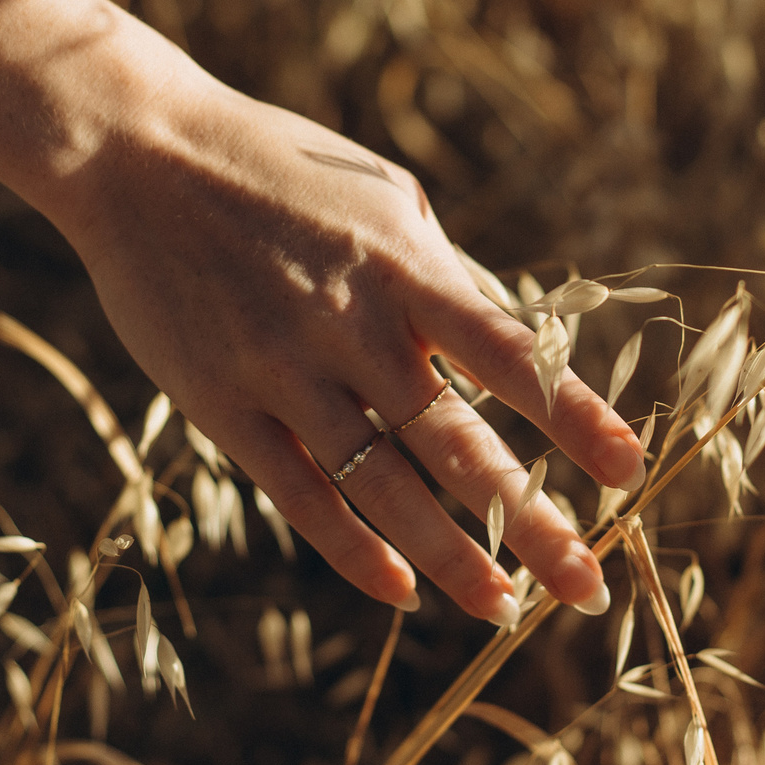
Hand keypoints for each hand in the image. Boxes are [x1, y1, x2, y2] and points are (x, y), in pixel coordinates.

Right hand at [46, 63, 639, 623]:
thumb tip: (515, 347)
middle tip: (587, 587)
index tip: (629, 468)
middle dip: (530, 522)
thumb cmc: (276, 167)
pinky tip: (400, 593)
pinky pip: (299, 496)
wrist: (136, 154)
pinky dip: (352, 550)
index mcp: (403, 267)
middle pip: (456, 443)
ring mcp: (283, 372)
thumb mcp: (383, 198)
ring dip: (449, 557)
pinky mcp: (223, 405)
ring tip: (503, 610)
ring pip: (382, 487)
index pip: (510, 355)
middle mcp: (351, 326)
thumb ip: (443, 276)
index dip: (573, 416)